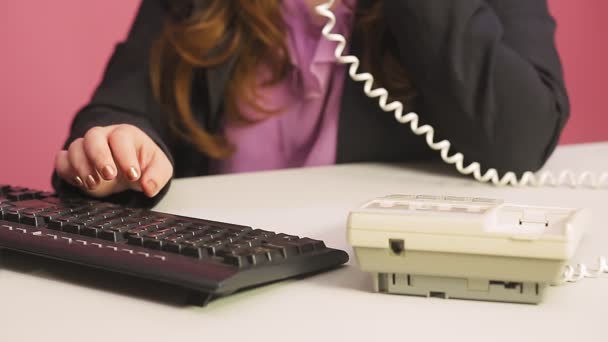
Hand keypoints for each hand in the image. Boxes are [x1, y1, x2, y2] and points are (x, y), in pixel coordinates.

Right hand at [55, 124, 172, 197]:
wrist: (129, 170)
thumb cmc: (144, 165)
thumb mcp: (159, 169)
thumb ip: (157, 176)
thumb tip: (149, 187)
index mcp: (126, 134)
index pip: (121, 138)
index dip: (125, 156)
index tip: (133, 176)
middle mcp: (103, 136)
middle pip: (93, 137)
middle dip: (100, 157)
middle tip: (109, 176)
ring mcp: (85, 147)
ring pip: (75, 148)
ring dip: (82, 167)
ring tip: (94, 184)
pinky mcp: (72, 161)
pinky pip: (61, 160)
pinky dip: (66, 171)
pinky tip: (79, 182)